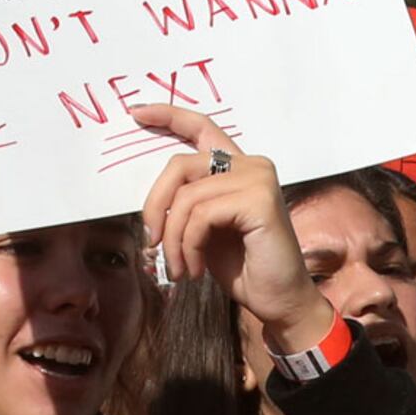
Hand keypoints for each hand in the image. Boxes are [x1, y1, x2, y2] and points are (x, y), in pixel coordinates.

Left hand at [129, 105, 337, 360]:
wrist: (280, 300)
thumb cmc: (244, 268)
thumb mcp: (205, 230)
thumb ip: (188, 204)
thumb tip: (152, 204)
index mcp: (238, 167)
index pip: (200, 127)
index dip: (168, 115)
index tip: (135, 114)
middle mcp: (251, 164)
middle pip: (179, 165)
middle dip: (155, 206)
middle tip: (151, 244)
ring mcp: (257, 178)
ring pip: (187, 197)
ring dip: (173, 240)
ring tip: (179, 268)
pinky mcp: (259, 200)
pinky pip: (201, 215)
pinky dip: (188, 246)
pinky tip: (196, 269)